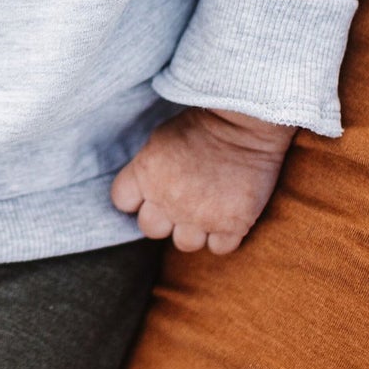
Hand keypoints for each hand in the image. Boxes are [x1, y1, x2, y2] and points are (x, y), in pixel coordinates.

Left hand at [110, 107, 294, 254]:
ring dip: (193, 230)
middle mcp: (168, 201)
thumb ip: (148, 168)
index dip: (135, 197)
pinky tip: (228, 218)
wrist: (247, 121)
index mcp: (146, 175)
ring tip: (207, 210)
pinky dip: (223, 236)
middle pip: (150, 228)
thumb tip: (146, 185)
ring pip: (184, 244)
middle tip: (180, 202)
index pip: (122, 201)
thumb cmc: (203, 123)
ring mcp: (200, 217)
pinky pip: (219, 248)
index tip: (150, 191)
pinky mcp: (232, 225)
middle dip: (163, 218)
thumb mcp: (161, 138)